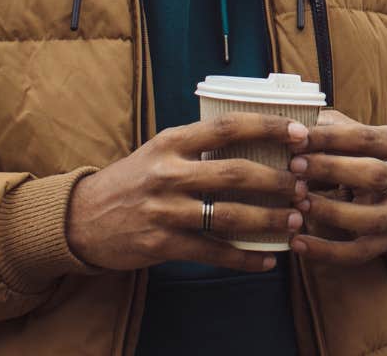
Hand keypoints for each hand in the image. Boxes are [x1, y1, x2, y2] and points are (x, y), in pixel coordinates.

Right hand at [66, 114, 305, 272]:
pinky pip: (212, 252)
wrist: (81, 219)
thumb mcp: (159, 151)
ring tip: (295, 220)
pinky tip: (268, 259)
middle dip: (276, 180)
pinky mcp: (160, 244)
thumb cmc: (133, 180)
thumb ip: (199, 145)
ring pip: (227, 216)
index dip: (267, 128)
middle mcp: (167, 173)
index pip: (227, 127)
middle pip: (234, 174)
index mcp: (171, 143)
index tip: (299, 133)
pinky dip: (244, 258)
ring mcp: (163, 210)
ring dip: (268, 220)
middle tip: (305, 184)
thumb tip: (257, 136)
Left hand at [288, 109, 386, 264]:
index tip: (294, 140)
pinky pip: (359, 252)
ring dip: (330, 211)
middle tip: (293, 167)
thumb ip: (325, 129)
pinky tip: (297, 243)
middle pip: (374, 175)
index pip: (364, 137)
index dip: (328, 138)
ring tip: (296, 204)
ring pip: (370, 217)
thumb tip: (288, 128)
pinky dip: (326, 251)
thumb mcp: (349, 136)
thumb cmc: (355, 155)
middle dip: (332, 170)